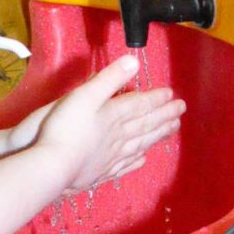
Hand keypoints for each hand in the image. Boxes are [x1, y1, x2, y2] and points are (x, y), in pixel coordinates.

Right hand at [32, 55, 184, 191]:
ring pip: (140, 144)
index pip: (140, 105)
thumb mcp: (84, 95)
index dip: (156, 99)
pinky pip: (124, 165)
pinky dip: (136, 161)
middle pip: (145, 125)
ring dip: (157, 136)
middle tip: (181, 111)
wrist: (52, 166)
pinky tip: (142, 159)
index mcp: (114, 115)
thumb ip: (109, 78)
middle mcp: (118, 137)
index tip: (172, 95)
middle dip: (164, 116)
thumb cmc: (64, 128)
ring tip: (172, 130)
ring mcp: (111, 157)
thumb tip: (133, 61)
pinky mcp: (100, 173)